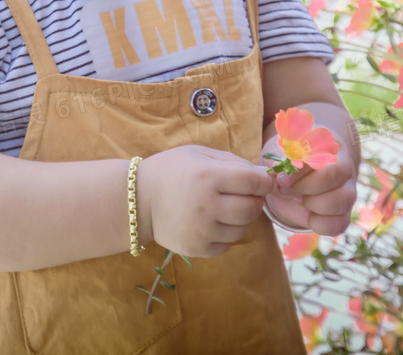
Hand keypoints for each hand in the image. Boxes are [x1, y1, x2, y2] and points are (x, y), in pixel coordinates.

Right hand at [136, 145, 276, 257]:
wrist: (138, 200)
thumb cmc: (171, 171)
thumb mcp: (198, 154)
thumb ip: (233, 161)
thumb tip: (265, 175)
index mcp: (207, 177)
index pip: (254, 183)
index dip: (265, 182)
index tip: (265, 182)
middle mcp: (206, 206)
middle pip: (252, 208)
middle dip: (255, 200)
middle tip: (245, 194)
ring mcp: (202, 231)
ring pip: (243, 229)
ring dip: (241, 218)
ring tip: (224, 207)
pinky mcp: (197, 249)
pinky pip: (228, 244)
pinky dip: (226, 233)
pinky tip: (212, 221)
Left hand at [260, 131, 356, 236]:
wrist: (297, 178)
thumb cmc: (290, 160)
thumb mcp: (282, 155)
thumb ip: (279, 161)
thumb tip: (275, 173)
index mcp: (328, 147)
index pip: (319, 158)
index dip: (299, 172)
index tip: (280, 180)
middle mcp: (344, 168)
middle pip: (333, 178)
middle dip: (304, 188)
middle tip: (286, 190)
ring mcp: (348, 191)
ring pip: (342, 201)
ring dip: (314, 205)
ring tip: (298, 200)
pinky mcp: (345, 213)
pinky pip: (340, 224)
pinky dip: (320, 224)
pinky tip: (308, 215)